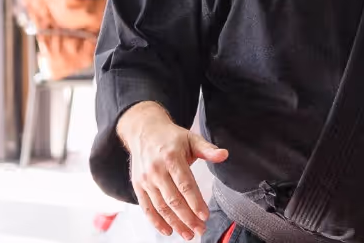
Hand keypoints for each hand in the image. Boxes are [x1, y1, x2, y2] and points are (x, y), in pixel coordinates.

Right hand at [117, 102, 228, 239]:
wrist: (144, 131)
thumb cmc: (171, 137)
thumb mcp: (191, 138)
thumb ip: (208, 149)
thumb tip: (224, 155)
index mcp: (172, 157)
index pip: (185, 184)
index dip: (195, 201)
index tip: (204, 216)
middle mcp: (157, 170)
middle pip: (173, 199)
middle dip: (188, 218)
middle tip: (200, 230)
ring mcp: (146, 179)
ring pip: (161, 206)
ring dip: (175, 223)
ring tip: (188, 234)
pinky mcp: (138, 186)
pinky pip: (147, 207)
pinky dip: (156, 222)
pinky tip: (168, 231)